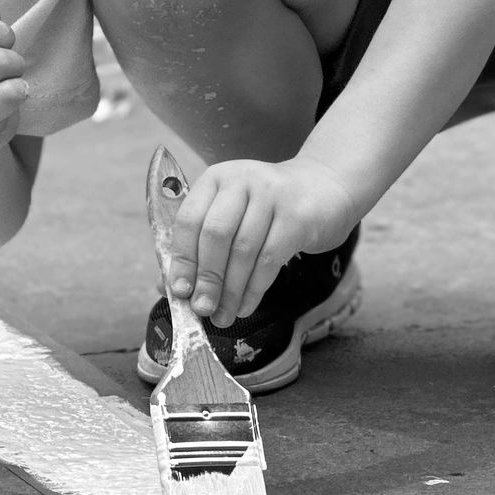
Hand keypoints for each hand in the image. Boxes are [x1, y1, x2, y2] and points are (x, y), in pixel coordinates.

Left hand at [168, 157, 358, 327]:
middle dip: (207, 278)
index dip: (182, 259)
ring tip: (223, 316)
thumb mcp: (235, 213)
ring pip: (243, 251)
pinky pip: (270, 259)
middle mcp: (243, 180)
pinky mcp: (298, 216)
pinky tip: (247, 306)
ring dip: (231, 290)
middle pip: (215, 235)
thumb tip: (169, 287)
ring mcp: (273, 195)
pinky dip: (255, 289)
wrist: (326, 189)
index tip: (179, 290)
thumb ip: (202, 244)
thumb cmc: (270, 209)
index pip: (189, 220)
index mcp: (217, 178)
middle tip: (202, 309)